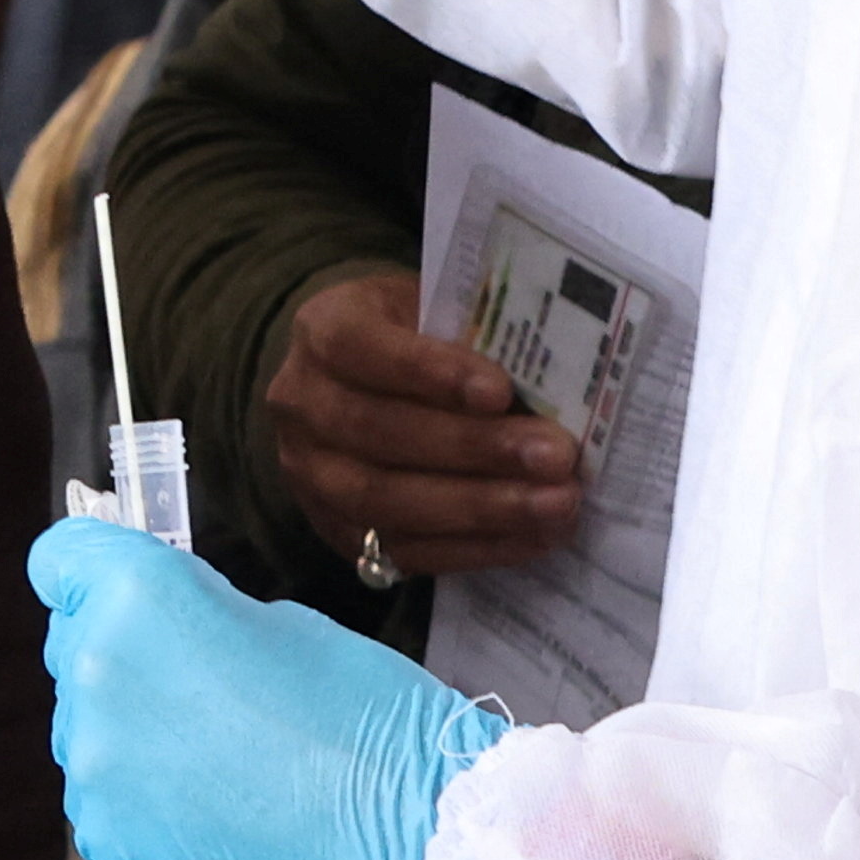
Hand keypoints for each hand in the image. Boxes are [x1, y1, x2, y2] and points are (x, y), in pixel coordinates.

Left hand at [38, 514, 497, 859]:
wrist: (410, 828)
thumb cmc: (365, 711)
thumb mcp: (276, 619)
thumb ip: (191, 614)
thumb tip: (157, 629)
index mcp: (136, 598)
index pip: (59, 560)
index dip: (92, 572)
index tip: (121, 589)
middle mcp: (96, 674)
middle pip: (75, 650)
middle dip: (125, 659)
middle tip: (204, 689)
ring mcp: (95, 764)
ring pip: (87, 732)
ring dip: (135, 736)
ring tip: (223, 761)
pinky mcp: (108, 836)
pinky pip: (106, 803)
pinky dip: (146, 803)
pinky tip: (219, 810)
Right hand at [251, 272, 582, 581]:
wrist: (364, 385)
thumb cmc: (419, 337)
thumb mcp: (438, 310)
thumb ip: (479, 337)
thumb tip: (559, 385)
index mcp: (322, 329)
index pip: (361, 348)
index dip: (428, 371)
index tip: (500, 391)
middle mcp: (300, 403)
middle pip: (375, 432)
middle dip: (472, 448)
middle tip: (554, 457)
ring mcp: (310, 473)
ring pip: (383, 499)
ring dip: (478, 507)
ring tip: (554, 504)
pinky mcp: (336, 529)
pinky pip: (400, 549)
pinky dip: (473, 547)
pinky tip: (534, 537)